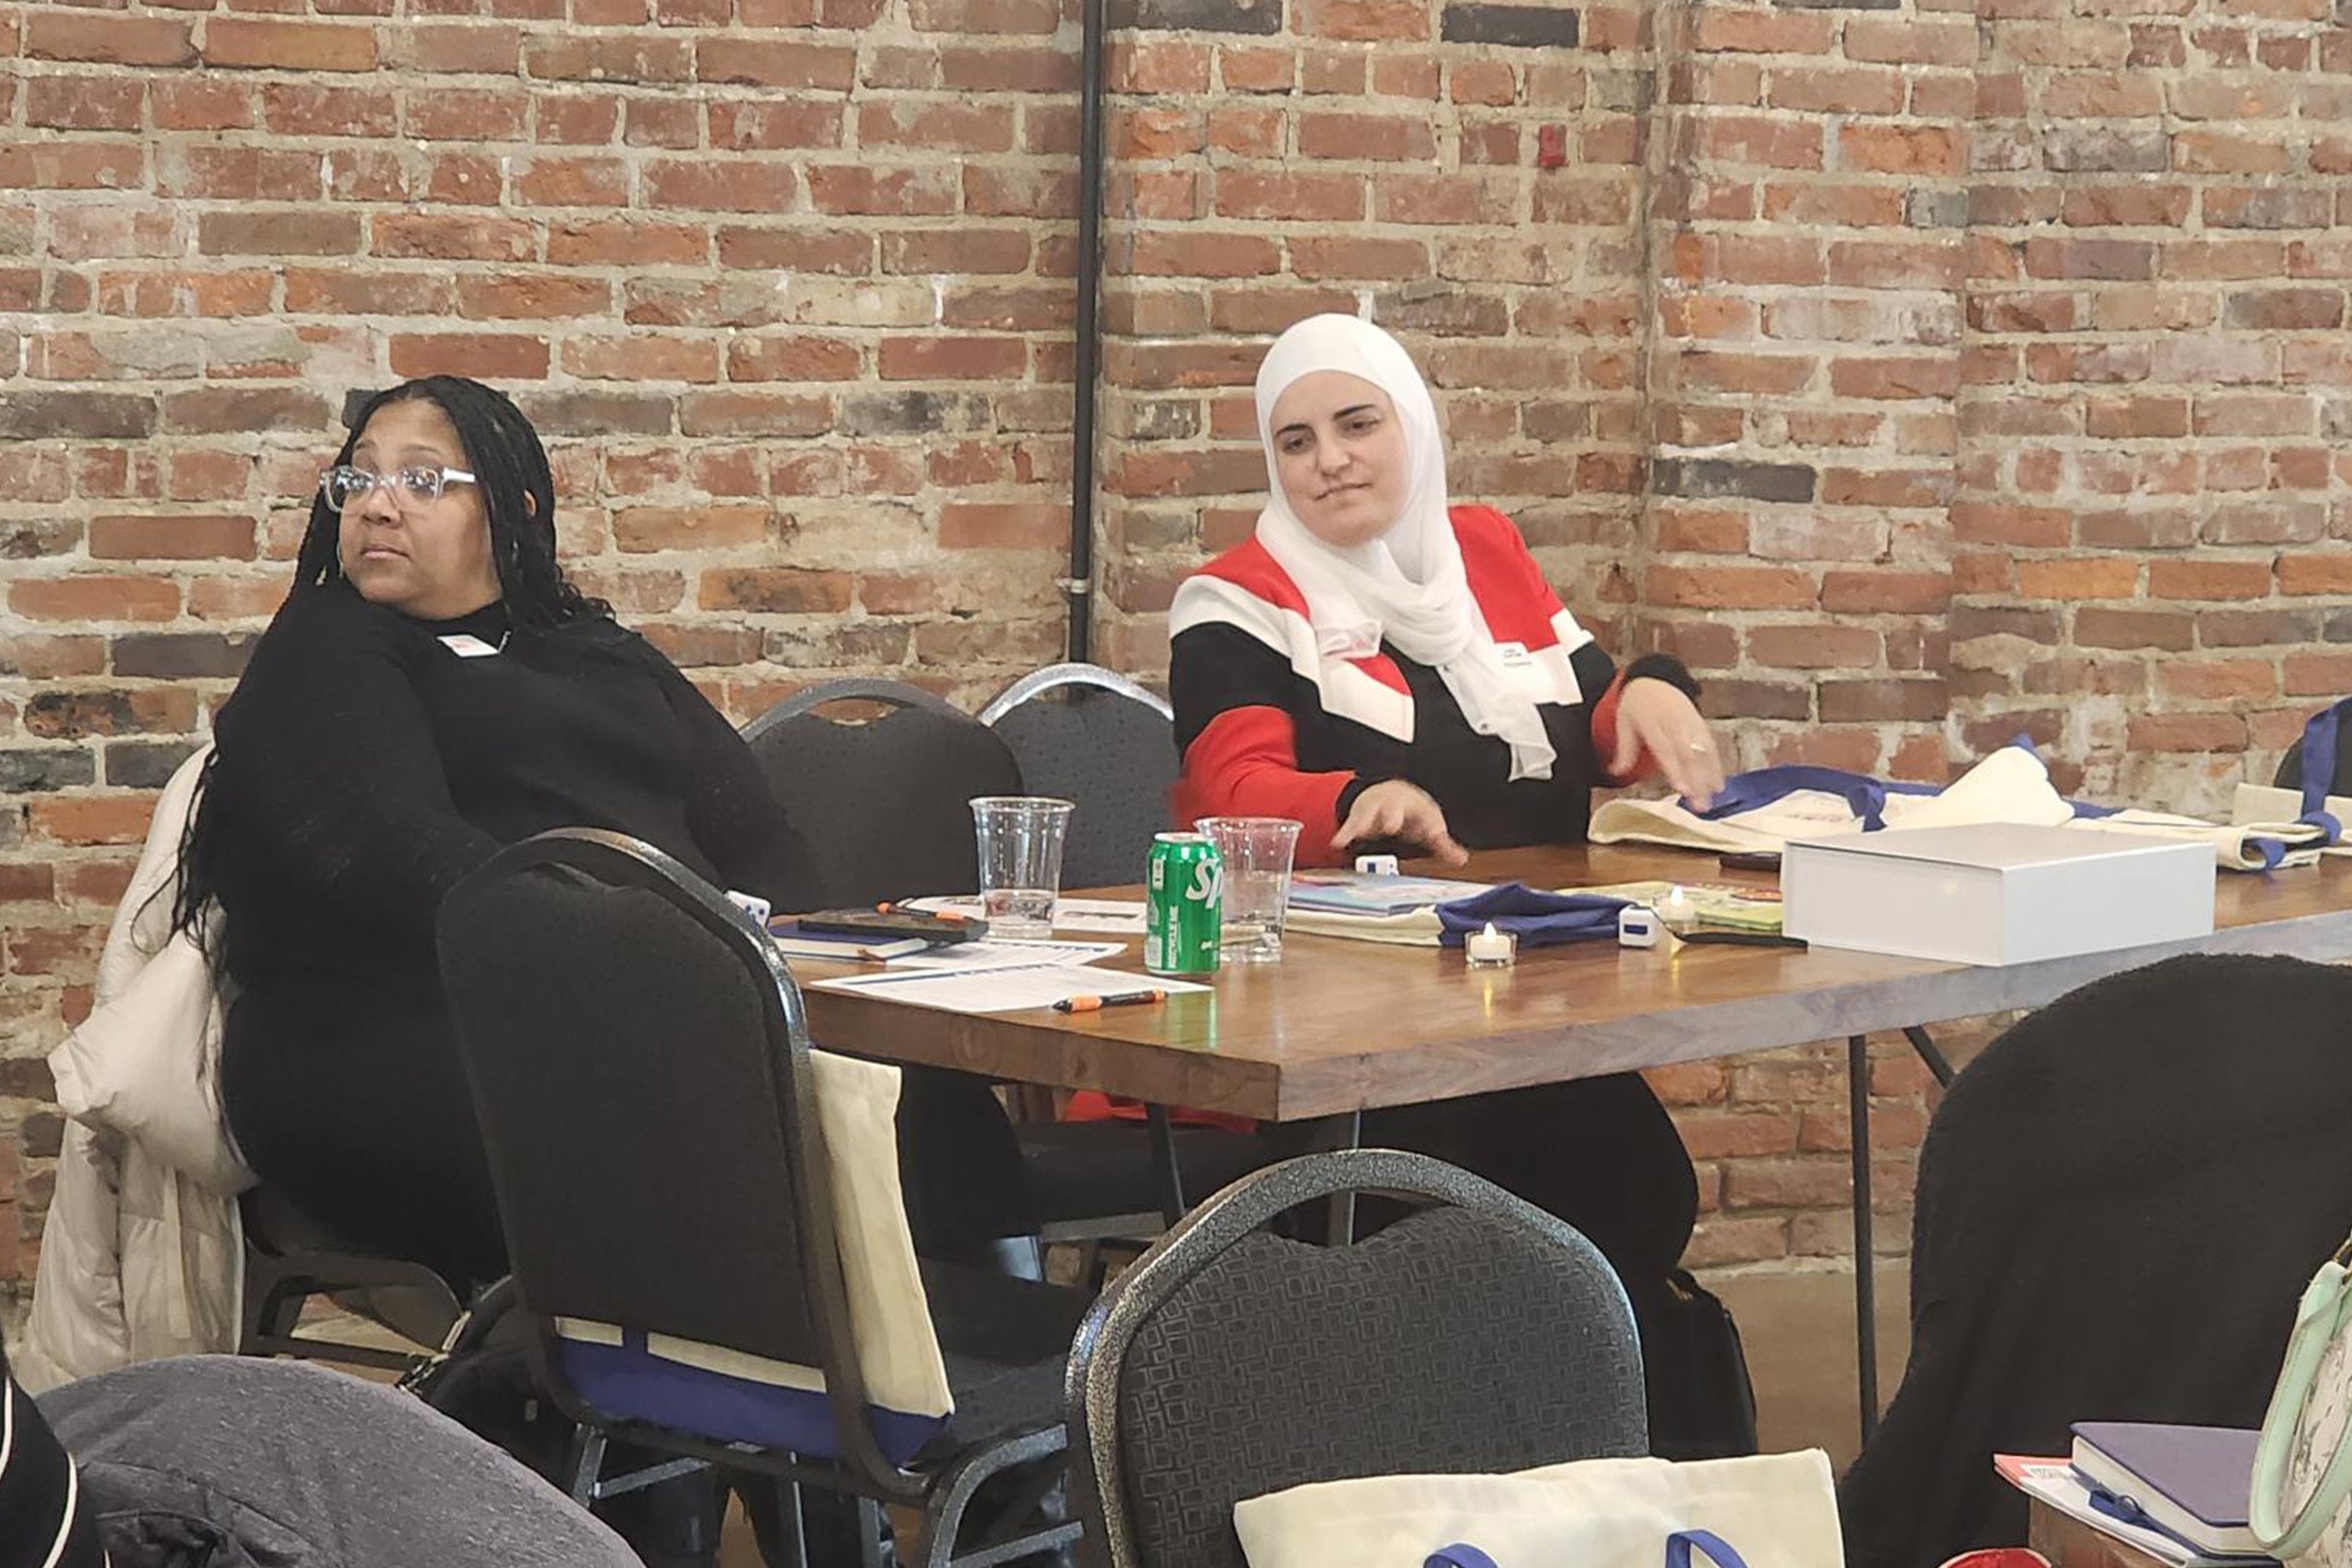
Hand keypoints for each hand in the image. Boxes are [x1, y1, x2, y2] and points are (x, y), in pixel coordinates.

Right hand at [1333, 779, 1468, 865]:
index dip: (1429, 823)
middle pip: (1392, 810)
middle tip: (1391, 825)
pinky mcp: (1358, 818)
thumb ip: (1443, 844)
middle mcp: (1394, 806)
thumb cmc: (1411, 812)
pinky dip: (1344, 834)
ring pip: (1369, 814)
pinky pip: (1350, 825)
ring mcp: (1375, 811)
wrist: (1388, 791)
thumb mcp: (1428, 823)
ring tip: (1357, 832)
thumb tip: (1461, 859)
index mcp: (1415, 808)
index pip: (1424, 814)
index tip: (1434, 832)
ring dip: (1363, 823)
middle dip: (1391, 816)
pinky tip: (1337, 842)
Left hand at [1612, 679, 1724, 810]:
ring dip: (1709, 777)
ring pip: (1704, 752)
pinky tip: (1718, 784)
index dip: (1676, 770)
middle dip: (1696, 781)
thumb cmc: (1637, 704)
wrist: (1655, 680)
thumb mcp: (1624, 723)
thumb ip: (1624, 749)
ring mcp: (1691, 724)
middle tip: (1700, 805)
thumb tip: (1615, 772)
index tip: (1683, 789)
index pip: (1666, 750)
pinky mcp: (1702, 725)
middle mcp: (1675, 723)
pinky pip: (1712, 746)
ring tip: (1711, 799)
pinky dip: (1717, 765)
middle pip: (1688, 755)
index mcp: (1653, 722)